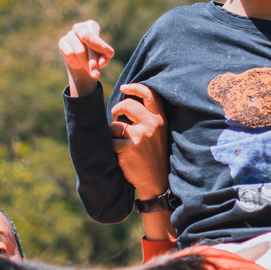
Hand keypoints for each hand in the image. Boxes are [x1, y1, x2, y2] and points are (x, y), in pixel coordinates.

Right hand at [59, 20, 114, 96]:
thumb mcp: (103, 57)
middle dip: (92, 57)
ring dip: (86, 64)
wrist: (80, 60)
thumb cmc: (95, 54)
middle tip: (96, 73)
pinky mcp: (62, 42)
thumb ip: (104, 58)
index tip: (109, 54)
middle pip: (85, 38)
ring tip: (92, 72)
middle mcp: (79, 27)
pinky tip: (79, 62)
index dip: (101, 45)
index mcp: (91, 26)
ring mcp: (69, 34)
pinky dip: (76, 60)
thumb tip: (101, 62)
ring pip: (79, 50)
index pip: (95, 35)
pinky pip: (69, 53)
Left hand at [109, 84, 169, 200]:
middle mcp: (152, 124)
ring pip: (115, 125)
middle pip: (127, 105)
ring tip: (122, 145)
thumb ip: (147, 118)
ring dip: (113, 134)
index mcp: (160, 119)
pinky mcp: (128, 147)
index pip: (149, 94)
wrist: (157, 182)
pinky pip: (110, 141)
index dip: (135, 87)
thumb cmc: (153, 155)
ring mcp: (140, 136)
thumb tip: (125, 102)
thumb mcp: (158, 134)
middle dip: (117, 110)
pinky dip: (111, 148)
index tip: (124, 87)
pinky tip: (121, 156)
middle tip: (116, 117)